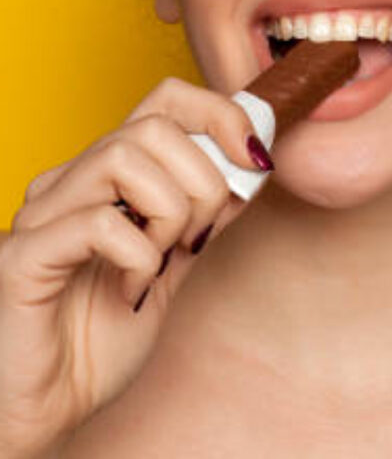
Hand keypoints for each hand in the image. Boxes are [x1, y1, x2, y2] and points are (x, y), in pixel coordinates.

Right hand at [0, 77, 270, 456]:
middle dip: (203, 180)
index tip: (254, 158)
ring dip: (170, 213)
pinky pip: (99, 224)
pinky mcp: (22, 256)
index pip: (165, 100)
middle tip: (197, 239)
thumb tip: (251, 165)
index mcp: (107, 176)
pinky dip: (138, 256)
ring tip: (162, 262)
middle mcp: (71, 181)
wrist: (49, 406)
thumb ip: (204, 215)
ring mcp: (42, 214)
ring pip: (125, 158)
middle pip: (154, 127)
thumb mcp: (174, 265)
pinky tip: (132, 290)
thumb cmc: (103, 335)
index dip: (219, 114)